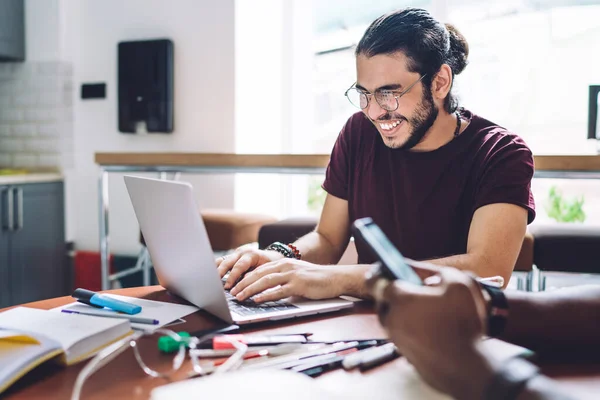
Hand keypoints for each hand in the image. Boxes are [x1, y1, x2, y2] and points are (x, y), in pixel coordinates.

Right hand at [216, 247, 284, 289]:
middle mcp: (242, 252)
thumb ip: (254, 276)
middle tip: (215, 285)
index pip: (239, 266)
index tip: (227, 287)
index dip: (232, 277)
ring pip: (222, 260)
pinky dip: (215, 268)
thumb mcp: (265, 271)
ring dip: (215, 270)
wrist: (273, 257)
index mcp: (251, 254)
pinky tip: (210, 276)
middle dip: (220, 274)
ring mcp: (236, 253)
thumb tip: (242, 285)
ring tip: (209, 280)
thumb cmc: (271, 265)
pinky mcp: (232, 257)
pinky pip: (221, 262)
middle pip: (227, 262)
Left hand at [229, 259, 344, 301]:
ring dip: (250, 289)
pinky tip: (257, 299)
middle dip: (243, 283)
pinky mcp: (299, 285)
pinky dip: (266, 295)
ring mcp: (292, 275)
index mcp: (283, 263)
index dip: (245, 277)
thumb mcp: (295, 276)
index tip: (234, 285)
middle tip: (232, 292)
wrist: (335, 278)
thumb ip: (281, 281)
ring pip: (265, 281)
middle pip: (258, 274)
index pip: (259, 269)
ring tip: (240, 296)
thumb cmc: (316, 279)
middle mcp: (285, 266)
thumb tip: (265, 291)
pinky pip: (279, 290)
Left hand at [366, 263, 493, 399]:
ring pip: (395, 319)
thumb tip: (423, 273)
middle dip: (397, 294)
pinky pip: (405, 335)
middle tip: (418, 291)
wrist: (466, 369)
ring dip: (407, 313)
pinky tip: (437, 331)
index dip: (380, 272)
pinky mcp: (405, 354)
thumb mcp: (459, 284)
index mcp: (400, 299)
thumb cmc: (462, 324)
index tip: (384, 268)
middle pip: (384, 300)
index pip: (376, 280)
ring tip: (433, 313)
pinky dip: (415, 330)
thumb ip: (436, 272)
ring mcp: (396, 339)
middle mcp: (391, 319)